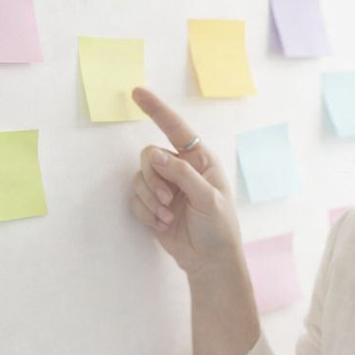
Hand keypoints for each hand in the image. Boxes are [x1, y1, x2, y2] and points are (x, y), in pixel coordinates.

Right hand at [129, 87, 242, 277]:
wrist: (209, 261)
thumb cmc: (219, 227)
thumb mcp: (208, 199)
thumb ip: (183, 175)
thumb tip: (157, 155)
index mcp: (200, 160)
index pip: (176, 129)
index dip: (156, 110)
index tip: (137, 93)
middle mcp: (180, 169)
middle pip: (149, 156)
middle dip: (153, 179)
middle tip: (168, 200)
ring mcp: (165, 186)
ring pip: (139, 178)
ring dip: (150, 200)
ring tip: (167, 217)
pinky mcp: (152, 204)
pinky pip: (135, 199)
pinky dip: (145, 212)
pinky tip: (162, 225)